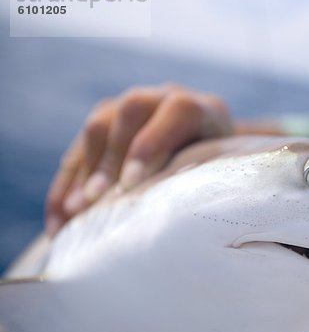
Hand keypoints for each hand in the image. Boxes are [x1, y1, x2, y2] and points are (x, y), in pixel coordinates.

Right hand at [45, 84, 232, 235]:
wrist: (208, 156)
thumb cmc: (221, 177)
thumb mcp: (225, 176)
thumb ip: (210, 185)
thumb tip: (191, 231)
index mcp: (202, 110)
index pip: (179, 111)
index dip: (153, 143)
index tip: (133, 182)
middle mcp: (163, 100)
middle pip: (131, 110)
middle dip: (111, 158)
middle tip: (96, 201)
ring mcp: (130, 110)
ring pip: (99, 125)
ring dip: (84, 172)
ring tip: (75, 213)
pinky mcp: (104, 129)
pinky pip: (78, 150)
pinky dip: (66, 186)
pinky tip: (60, 220)